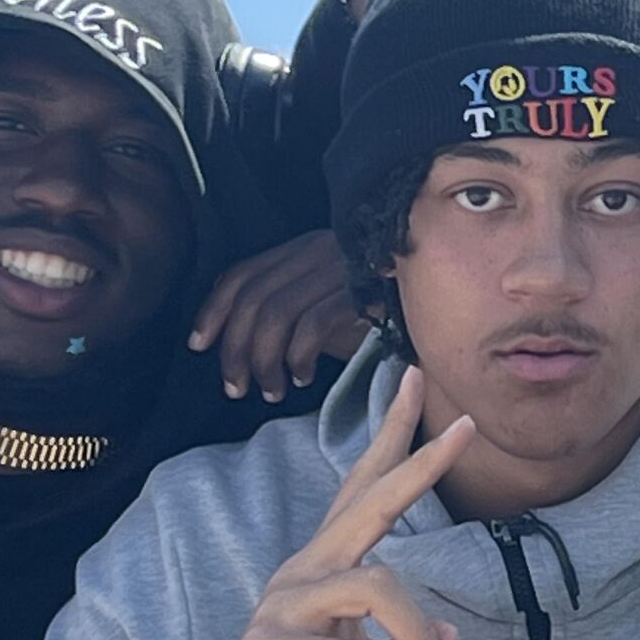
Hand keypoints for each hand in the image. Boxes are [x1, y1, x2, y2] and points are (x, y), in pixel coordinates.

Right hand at [181, 368, 475, 639]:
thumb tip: (453, 636)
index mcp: (328, 564)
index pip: (364, 488)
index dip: (391, 435)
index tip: (416, 381)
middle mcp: (304, 570)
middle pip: (369, 503)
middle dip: (420, 463)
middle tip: (466, 426)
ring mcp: (284, 606)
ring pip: (378, 586)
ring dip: (420, 634)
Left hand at [190, 230, 369, 401]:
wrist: (441, 292)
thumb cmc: (382, 304)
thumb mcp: (330, 301)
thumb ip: (294, 308)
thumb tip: (244, 341)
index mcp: (303, 248)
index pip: (240, 274)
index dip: (212, 311)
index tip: (198, 345)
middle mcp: (316, 251)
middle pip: (253, 300)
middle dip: (235, 349)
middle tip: (236, 388)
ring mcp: (339, 269)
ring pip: (276, 314)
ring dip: (263, 360)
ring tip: (269, 390)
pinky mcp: (360, 291)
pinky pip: (313, 324)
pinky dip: (298, 356)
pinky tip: (302, 377)